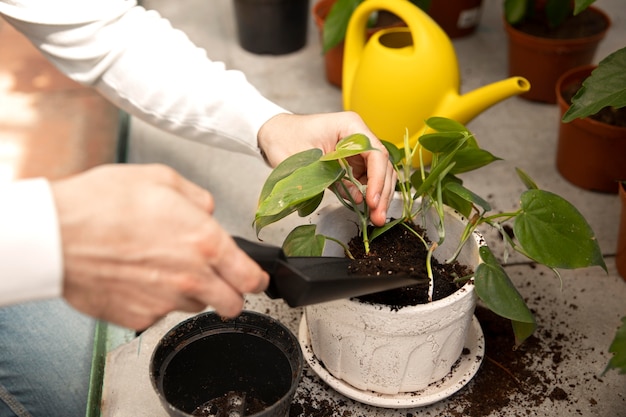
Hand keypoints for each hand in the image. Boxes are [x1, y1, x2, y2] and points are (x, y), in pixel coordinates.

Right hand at [51, 164, 268, 329]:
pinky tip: (137, 278)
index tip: (256, 279)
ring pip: (195, 307)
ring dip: (190, 293)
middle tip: (220, 282)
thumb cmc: (101, 204)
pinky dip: (155, 301)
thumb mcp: (161, 179)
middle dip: (231, 294)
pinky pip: (158, 313)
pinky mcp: (138, 317)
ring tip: (162, 269)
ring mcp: (165, 301)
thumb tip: (207, 210)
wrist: (55, 235)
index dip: (257, 279)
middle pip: (232, 304)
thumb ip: (197, 198)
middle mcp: (191, 277)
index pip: (250, 276)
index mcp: (204, 242)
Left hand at [257, 112, 396, 225]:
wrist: (274, 133)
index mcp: (350, 126)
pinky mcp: (352, 162)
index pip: (375, 153)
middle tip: (378, 216)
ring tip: (376, 218)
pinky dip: (369, 195)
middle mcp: (358, 136)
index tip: (371, 201)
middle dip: (382, 192)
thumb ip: (331, 178)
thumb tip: (357, 198)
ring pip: (379, 174)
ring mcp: (357, 150)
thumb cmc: (284, 138)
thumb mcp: (305, 161)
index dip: (377, 179)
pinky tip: (367, 210)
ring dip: (379, 196)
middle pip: (382, 165)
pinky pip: (367, 179)